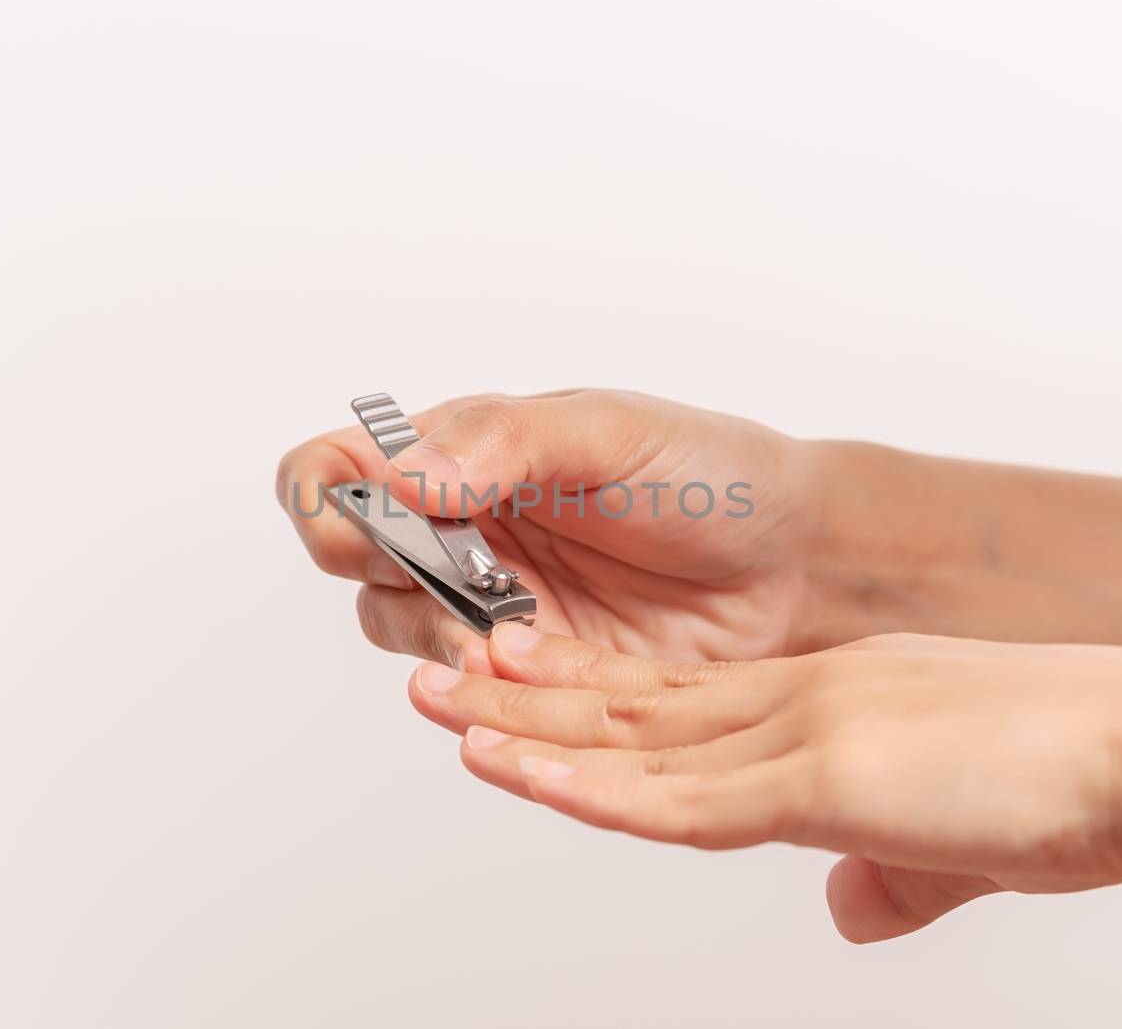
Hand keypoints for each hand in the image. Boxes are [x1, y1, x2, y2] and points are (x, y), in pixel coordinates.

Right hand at [277, 390, 822, 671]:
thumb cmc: (710, 473)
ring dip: (429, 632)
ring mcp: (493, 604)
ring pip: (399, 629)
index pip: (338, 469)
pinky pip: (465, 691)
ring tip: (494, 632)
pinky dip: (473, 684)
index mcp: (465, 453)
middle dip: (379, 568)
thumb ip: (504, 440)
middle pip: (351, 557)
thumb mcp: (607, 430)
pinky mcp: (532, 676)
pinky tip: (518, 668)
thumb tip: (405, 473)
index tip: (365, 516)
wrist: (797, 563)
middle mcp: (463, 529)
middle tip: (444, 570)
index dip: (323, 495)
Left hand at [406, 626, 1121, 941]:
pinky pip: (685, 798)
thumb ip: (894, 875)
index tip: (518, 691)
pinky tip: (529, 776)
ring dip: (531, 732)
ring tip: (441, 710)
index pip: (678, 707)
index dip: (590, 701)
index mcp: (826, 704)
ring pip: (636, 742)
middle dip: (528, 700)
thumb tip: (848, 919)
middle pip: (633, 708)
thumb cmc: (1079, 782)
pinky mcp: (824, 780)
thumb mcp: (961, 836)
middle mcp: (798, 703)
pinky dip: (598, 789)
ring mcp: (803, 734)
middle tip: (439, 680)